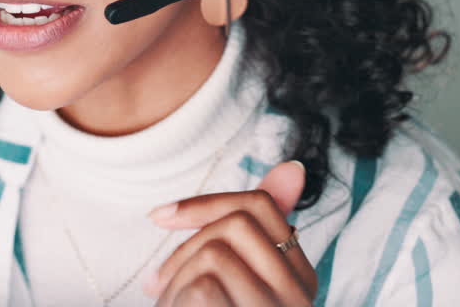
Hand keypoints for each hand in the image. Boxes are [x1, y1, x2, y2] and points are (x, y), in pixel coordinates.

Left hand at [142, 161, 316, 305]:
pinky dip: (176, 300)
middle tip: (159, 285)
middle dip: (186, 245)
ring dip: (176, 280)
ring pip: (216, 253)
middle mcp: (300, 298)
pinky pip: (205, 288)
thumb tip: (294, 166)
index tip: (159, 217)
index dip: (205, 203)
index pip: (261, 206)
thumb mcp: (230, 283)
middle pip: (238, 223)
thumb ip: (254, 232)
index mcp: (300, 279)